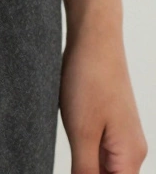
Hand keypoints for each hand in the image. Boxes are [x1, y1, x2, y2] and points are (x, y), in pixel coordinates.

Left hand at [61, 26, 147, 173]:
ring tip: (72, 156)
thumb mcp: (81, 133)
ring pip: (104, 169)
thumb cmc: (90, 80)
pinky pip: (98, 152)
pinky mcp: (109, 126)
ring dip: (85, 170)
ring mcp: (121, 138)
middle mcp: (132, 150)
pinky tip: (71, 150)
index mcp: (130, 156)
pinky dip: (84, 157)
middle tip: (71, 164)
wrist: (94, 43)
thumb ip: (85, 170)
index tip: (76, 170)